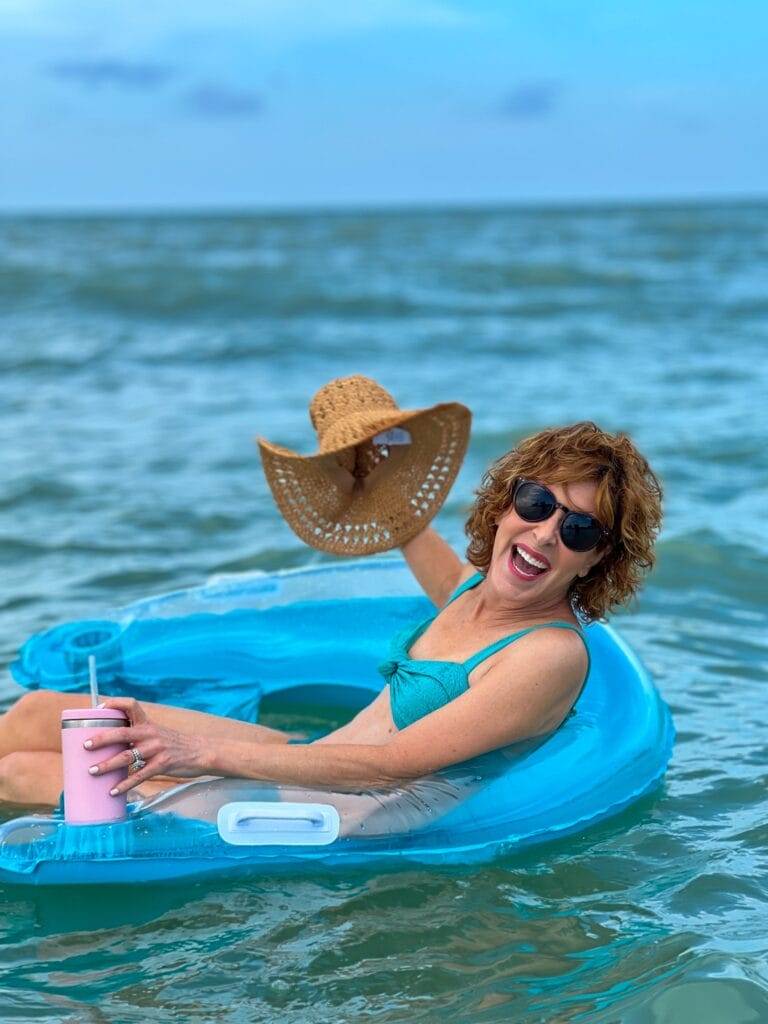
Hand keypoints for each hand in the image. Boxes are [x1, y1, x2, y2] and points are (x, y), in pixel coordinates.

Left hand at [84, 697, 207, 796]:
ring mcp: (156, 749)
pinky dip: (124, 784)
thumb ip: (139, 735)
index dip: (115, 703)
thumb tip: (112, 745)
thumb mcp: (158, 733)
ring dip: (107, 764)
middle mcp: (150, 733)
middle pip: (122, 732)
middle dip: (101, 739)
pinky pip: (139, 775)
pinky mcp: (162, 764)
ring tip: (92, 771)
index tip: (100, 708)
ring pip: (127, 756)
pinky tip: (113, 791)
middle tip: (85, 745)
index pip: (131, 705)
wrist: (201, 752)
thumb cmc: (175, 744)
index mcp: (148, 723)